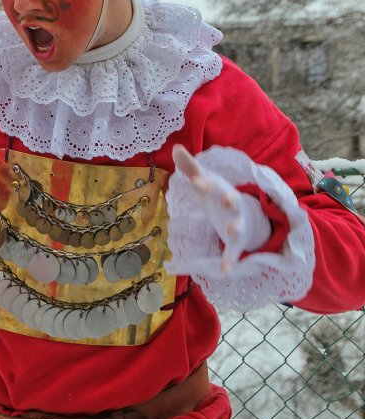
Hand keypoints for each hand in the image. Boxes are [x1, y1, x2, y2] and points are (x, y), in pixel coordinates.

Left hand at [172, 145, 270, 272]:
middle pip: (233, 200)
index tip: (196, 181)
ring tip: (231, 231)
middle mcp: (232, 204)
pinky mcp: (236, 241)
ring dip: (235, 228)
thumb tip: (176, 147)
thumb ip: (190, 167)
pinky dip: (230, 261)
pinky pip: (234, 252)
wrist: (243, 214)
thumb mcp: (204, 181)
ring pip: (238, 226)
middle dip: (230, 199)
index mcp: (221, 189)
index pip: (214, 183)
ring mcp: (236, 223)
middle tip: (227, 198)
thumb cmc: (217, 195)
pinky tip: (225, 271)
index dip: (206, 182)